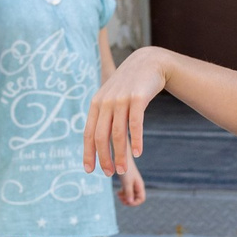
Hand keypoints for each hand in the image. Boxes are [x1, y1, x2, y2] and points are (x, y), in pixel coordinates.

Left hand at [84, 47, 170, 177]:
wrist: (148, 63)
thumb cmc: (129, 85)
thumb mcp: (112, 98)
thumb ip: (104, 116)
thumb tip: (99, 143)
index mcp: (96, 104)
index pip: (88, 133)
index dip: (88, 153)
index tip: (89, 170)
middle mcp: (106, 102)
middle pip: (101, 136)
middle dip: (104, 158)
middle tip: (109, 174)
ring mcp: (121, 100)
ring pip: (118, 133)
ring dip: (120, 155)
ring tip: (122, 170)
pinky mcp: (137, 98)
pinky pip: (135, 124)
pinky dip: (136, 140)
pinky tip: (137, 153)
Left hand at [116, 156, 145, 205]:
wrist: (121, 159)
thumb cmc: (125, 170)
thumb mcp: (127, 182)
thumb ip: (128, 192)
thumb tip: (130, 202)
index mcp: (140, 186)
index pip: (141, 199)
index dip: (135, 203)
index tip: (126, 201)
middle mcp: (137, 186)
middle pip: (136, 199)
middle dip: (128, 201)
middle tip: (121, 199)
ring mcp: (132, 184)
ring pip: (130, 196)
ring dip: (124, 198)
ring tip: (118, 196)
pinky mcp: (127, 182)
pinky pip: (126, 192)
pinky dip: (122, 194)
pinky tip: (117, 193)